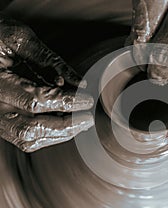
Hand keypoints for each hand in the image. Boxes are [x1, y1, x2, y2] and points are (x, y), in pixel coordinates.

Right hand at [0, 14, 93, 151]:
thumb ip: (49, 61)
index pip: (35, 99)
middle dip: (65, 126)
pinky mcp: (0, 122)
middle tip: (87, 119)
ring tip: (79, 125)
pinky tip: (65, 126)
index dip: (66, 103)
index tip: (87, 101)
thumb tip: (79, 83)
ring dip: (58, 135)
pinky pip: (23, 137)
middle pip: (31, 128)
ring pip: (27, 138)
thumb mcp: (19, 38)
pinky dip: (48, 135)